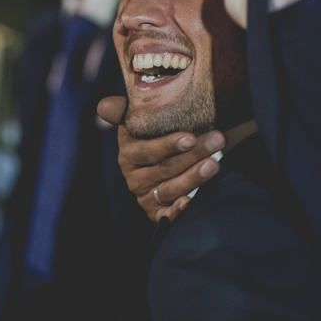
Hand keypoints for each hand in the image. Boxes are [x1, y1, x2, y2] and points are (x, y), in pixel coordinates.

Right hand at [98, 96, 224, 222]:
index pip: (147, 151)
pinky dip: (177, 210)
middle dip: (194, 155)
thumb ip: (122, 109)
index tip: (191, 137)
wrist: (167, 156)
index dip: (168, 145)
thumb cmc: (155, 133)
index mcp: (129, 153)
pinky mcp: (156, 212)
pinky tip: (190, 202)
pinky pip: (165, 214)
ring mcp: (146, 196)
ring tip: (214, 164)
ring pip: (170, 189)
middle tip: (217, 142)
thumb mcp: (138, 119)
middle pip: (165, 168)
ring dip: (194, 177)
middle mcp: (134, 177)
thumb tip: (103, 106)